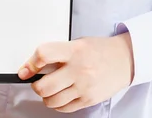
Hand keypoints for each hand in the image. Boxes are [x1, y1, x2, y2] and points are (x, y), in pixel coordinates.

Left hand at [18, 33, 134, 112]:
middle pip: (44, 86)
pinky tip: (60, 96)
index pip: (44, 55)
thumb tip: (32, 66)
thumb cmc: (100, 50)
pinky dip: (57, 105)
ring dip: (46, 97)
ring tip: (50, 90)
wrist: (125, 59)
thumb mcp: (78, 43)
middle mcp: (79, 69)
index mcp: (74, 50)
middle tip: (37, 82)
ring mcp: (84, 86)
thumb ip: (57, 53)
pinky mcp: (89, 99)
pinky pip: (64, 108)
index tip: (26, 69)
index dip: (31, 63)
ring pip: (51, 100)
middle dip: (36, 86)